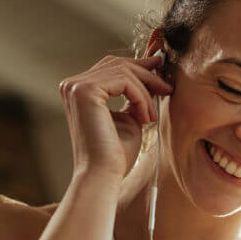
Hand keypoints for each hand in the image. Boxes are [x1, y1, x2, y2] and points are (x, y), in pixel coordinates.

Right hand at [57, 53, 173, 184]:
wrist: (103, 175)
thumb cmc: (115, 155)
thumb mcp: (129, 118)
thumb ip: (135, 97)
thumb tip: (152, 77)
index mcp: (79, 91)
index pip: (111, 68)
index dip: (138, 67)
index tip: (160, 69)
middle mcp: (72, 85)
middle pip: (117, 64)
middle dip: (146, 73)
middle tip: (167, 85)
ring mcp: (76, 86)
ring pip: (123, 71)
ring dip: (146, 92)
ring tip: (152, 116)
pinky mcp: (85, 91)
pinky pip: (124, 80)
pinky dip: (141, 97)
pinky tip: (146, 118)